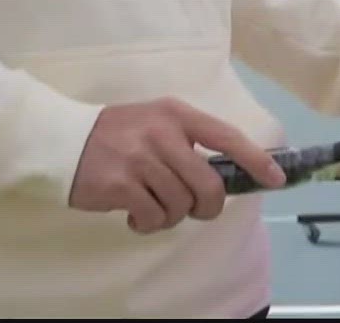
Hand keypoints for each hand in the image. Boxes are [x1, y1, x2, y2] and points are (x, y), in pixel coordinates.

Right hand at [68, 98, 285, 234]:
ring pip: (182, 205)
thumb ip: (188, 142)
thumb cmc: (117, 135)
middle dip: (207, 207)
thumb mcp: (156, 123)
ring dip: (170, 215)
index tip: (277, 179)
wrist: (62, 140)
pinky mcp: (122, 184)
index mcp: (177, 114)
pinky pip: (154, 217)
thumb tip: (230, 175)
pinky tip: (133, 213)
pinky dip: (148, 223)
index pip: (228, 137)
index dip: (257, 160)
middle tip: (193, 209)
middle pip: (209, 185)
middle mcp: (163, 133)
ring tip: (151, 205)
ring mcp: (141, 158)